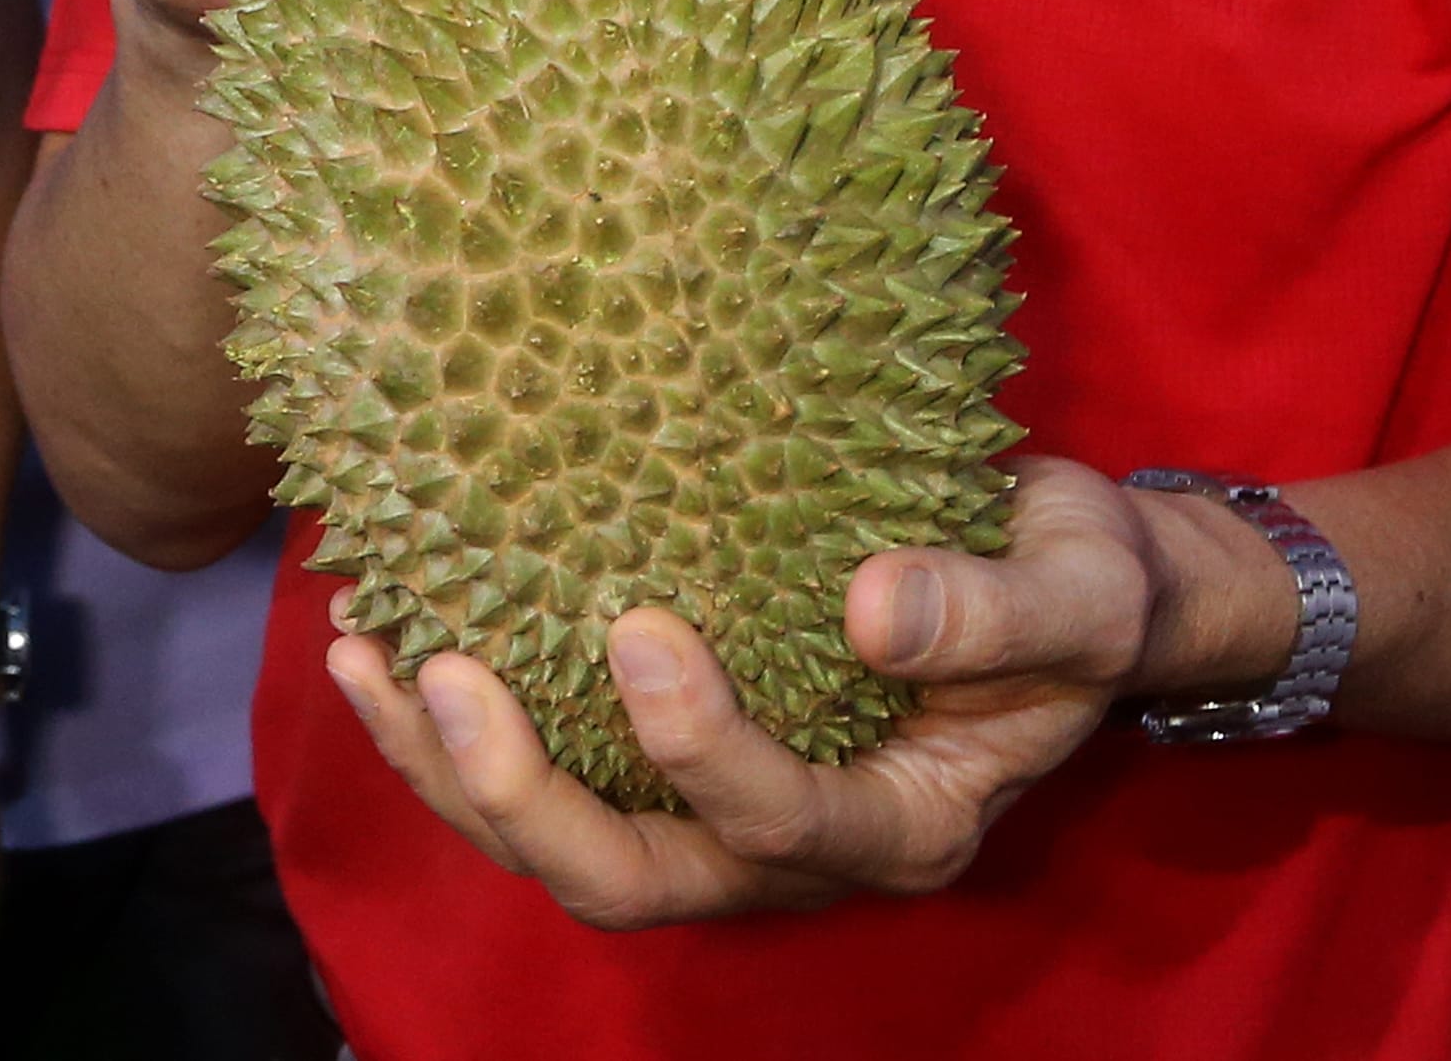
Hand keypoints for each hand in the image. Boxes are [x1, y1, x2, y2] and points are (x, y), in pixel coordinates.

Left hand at [327, 460, 1273, 925]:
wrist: (1056, 570)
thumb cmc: (1077, 576)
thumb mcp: (1080, 587)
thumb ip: (995, 613)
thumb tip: (867, 608)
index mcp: (903, 825)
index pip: (783, 828)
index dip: (701, 753)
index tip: (639, 631)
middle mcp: (792, 846)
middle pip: (633, 879)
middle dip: (523, 796)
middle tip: (445, 673)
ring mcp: (715, 811)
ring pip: (559, 841)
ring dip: (450, 765)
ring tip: (369, 650)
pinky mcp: (662, 751)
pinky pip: (544, 764)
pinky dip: (449, 715)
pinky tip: (381, 624)